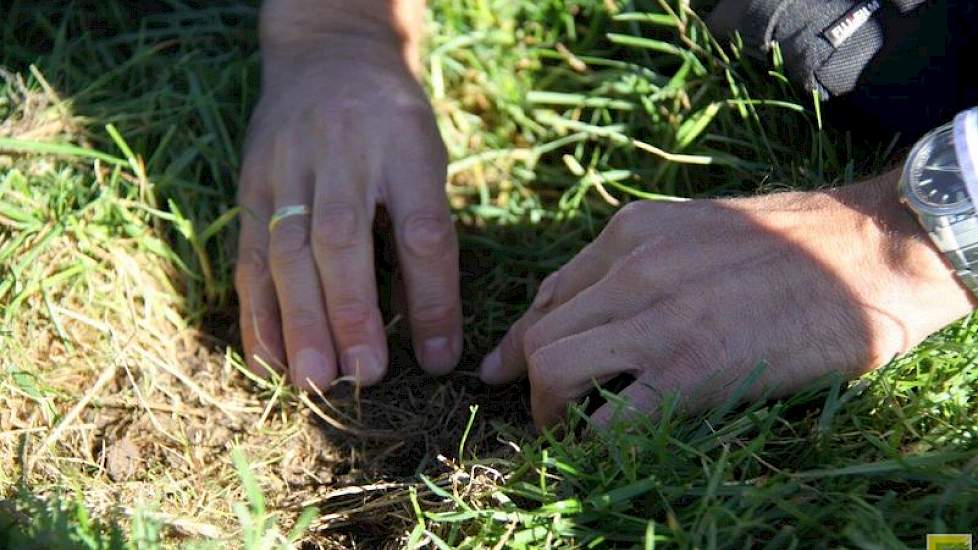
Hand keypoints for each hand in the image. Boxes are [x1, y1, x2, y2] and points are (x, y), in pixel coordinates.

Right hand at [235, 31, 461, 389]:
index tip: (439, 359)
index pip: (420, 228)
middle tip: (363, 377)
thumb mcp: (426, 159)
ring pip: (288, 249)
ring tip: (313, 381)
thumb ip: (425, 234)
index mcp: (404, 145)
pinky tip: (268, 358)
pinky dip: (258, 310)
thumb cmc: (392, 123)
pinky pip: (249, 251)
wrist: (328, 54)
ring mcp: (288, 165)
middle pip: (342, 239)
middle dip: (351, 313)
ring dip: (300, 321)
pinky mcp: (252, 182)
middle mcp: (343, 153)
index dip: (430, 297)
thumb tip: (429, 332)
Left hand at [480, 173, 974, 427]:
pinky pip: (609, 421)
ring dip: (550, 410)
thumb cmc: (792, 243)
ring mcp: (658, 318)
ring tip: (572, 428)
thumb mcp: (695, 227)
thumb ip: (637, 260)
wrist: (869, 249)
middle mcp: (631, 268)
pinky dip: (597, 442)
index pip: (549, 294)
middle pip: (540, 336)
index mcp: (630, 232)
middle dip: (530, 381)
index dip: (519, 339)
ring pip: (553, 371)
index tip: (505, 369)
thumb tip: (588, 305)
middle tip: (549, 410)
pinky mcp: (692, 369)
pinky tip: (614, 444)